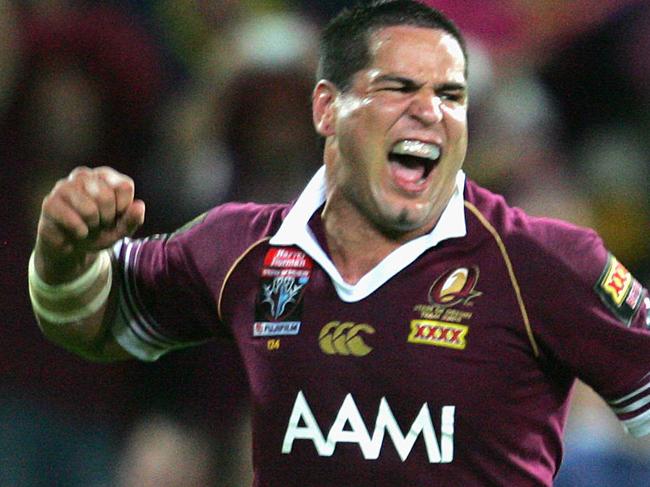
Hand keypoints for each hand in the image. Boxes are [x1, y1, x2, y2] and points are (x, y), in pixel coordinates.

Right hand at [34, 166, 144, 281]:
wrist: (72, 247)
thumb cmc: (100, 232)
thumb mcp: (121, 228)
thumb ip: (133, 218)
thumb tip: (139, 206)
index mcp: (105, 176)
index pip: (124, 186)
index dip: (124, 208)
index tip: (116, 215)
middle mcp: (84, 175)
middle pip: (106, 197)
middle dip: (107, 219)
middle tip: (99, 223)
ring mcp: (64, 187)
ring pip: (89, 209)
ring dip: (92, 226)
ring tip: (87, 226)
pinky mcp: (50, 203)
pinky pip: (73, 221)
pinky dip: (80, 233)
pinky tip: (76, 232)